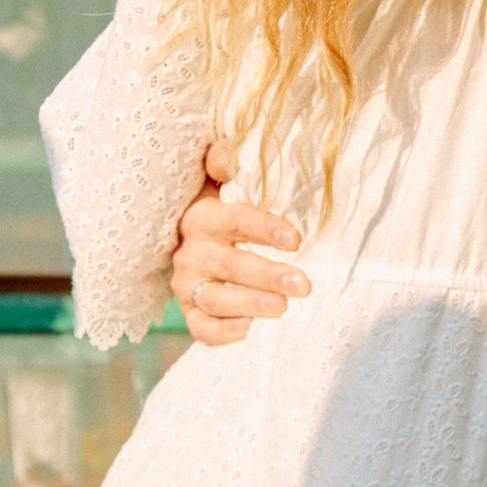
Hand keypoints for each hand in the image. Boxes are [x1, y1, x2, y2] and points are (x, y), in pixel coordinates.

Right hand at [173, 145, 308, 345]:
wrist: (183, 241)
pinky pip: (201, 327)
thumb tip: (227, 154)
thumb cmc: (217, 210)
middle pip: (229, 264)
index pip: (233, 220)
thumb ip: (221, 162)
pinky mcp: (190, 311)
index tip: (295, 239)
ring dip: (249, 303)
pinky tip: (249, 330)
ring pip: (216, 297)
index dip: (263, 228)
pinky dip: (221, 331)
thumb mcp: (214, 182)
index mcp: (200, 217)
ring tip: (283, 308)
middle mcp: (189, 252)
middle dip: (267, 275)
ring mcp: (187, 284)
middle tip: (303, 284)